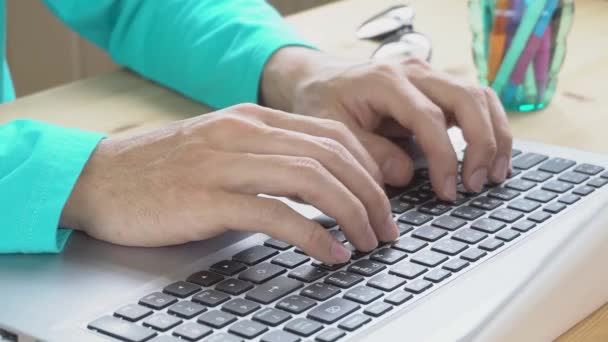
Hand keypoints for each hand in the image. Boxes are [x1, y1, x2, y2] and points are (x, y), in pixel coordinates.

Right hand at [60, 104, 397, 263]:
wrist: (99, 179)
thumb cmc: (162, 170)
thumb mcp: (222, 149)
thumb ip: (267, 157)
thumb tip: (319, 183)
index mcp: (252, 119)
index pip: (332, 134)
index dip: (368, 168)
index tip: (382, 200)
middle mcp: (244, 133)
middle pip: (331, 156)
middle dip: (370, 195)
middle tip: (385, 228)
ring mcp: (225, 163)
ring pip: (312, 180)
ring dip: (351, 214)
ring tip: (366, 242)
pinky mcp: (208, 199)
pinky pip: (277, 213)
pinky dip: (313, 235)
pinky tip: (329, 252)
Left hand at [261, 48, 512, 199]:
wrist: (318, 78)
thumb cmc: (321, 102)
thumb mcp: (332, 132)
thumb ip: (367, 153)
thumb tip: (404, 175)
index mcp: (385, 80)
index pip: (429, 117)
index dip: (444, 157)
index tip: (448, 191)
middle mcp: (413, 71)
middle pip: (467, 98)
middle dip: (482, 143)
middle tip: (478, 184)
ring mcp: (428, 75)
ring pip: (479, 95)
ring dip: (495, 134)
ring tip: (496, 174)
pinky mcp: (435, 86)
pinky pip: (473, 101)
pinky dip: (488, 127)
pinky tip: (490, 156)